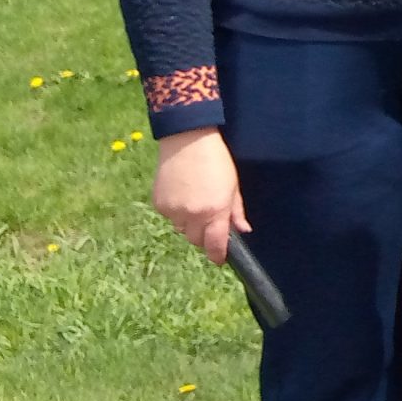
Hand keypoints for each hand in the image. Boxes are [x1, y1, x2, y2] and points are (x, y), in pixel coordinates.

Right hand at [152, 127, 246, 263]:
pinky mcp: (159, 203)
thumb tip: (242, 230)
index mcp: (214, 211)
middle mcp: (192, 215)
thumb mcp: (233, 186)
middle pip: (196, 240)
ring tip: (196, 200)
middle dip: (204, 235)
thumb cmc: (216, 160)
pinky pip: (169, 216)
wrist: (187, 140)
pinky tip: (182, 193)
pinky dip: (176, 211)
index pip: (215, 244)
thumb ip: (236, 211)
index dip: (217, 255)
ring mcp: (173, 210)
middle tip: (210, 219)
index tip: (219, 259)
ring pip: (182, 229)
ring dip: (189, 223)